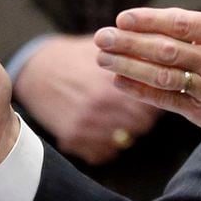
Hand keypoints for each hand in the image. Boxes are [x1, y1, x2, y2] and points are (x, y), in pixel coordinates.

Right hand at [13, 34, 161, 163]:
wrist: (35, 69)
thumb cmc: (76, 56)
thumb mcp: (105, 47)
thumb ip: (133, 53)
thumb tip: (166, 54)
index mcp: (112, 82)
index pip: (151, 104)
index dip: (155, 98)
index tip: (154, 94)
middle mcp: (100, 106)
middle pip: (141, 125)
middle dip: (142, 117)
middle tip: (137, 108)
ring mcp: (85, 124)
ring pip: (123, 140)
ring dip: (125, 130)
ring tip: (119, 116)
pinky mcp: (71, 138)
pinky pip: (103, 153)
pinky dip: (106, 145)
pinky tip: (103, 128)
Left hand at [95, 0, 200, 157]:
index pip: (181, 23)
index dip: (149, 20)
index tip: (123, 17)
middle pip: (164, 49)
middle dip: (129, 43)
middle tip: (101, 37)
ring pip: (162, 75)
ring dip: (128, 66)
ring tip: (102, 58)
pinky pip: (169, 101)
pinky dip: (143, 92)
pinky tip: (121, 82)